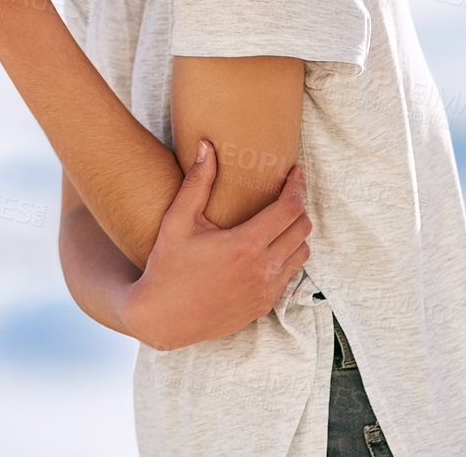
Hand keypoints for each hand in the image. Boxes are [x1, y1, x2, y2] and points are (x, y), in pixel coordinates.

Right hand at [116, 139, 311, 351]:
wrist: (163, 318)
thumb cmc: (167, 266)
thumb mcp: (177, 221)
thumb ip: (196, 182)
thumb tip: (207, 146)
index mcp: (245, 245)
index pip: (289, 209)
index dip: (297, 186)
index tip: (296, 172)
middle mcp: (262, 270)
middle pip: (302, 229)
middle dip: (298, 207)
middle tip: (286, 193)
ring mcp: (266, 291)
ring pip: (301, 254)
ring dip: (295, 235)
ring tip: (278, 221)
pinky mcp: (263, 306)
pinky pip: (289, 277)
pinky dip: (285, 259)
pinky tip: (267, 249)